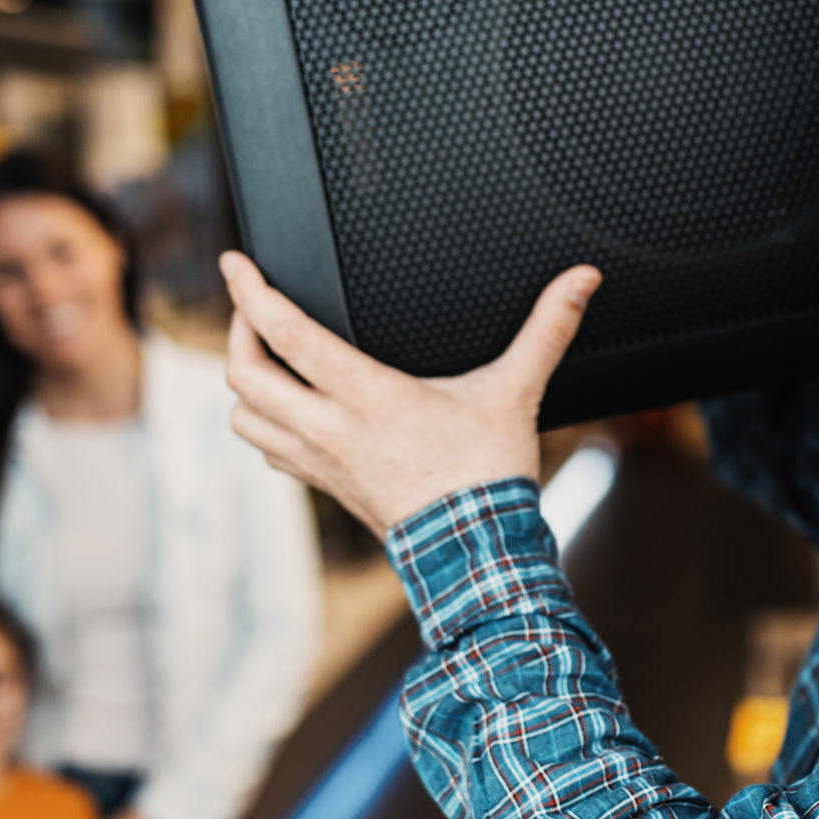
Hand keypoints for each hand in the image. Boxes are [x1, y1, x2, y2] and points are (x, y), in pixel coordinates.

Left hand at [219, 252, 601, 535]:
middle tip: (250, 305)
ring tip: (261, 354)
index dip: (251, 292)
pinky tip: (285, 408)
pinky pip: (270, 451)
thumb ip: (547, 330)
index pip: (286, 334)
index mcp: (368, 396)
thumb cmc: (488, 477)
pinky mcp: (325, 487)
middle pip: (243, 376)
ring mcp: (321, 462)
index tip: (236, 264)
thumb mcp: (515, 393)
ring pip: (245, 418)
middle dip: (236, 331)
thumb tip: (582, 281)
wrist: (477, 554)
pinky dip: (264, 423)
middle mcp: (331, 429)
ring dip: (245, 384)